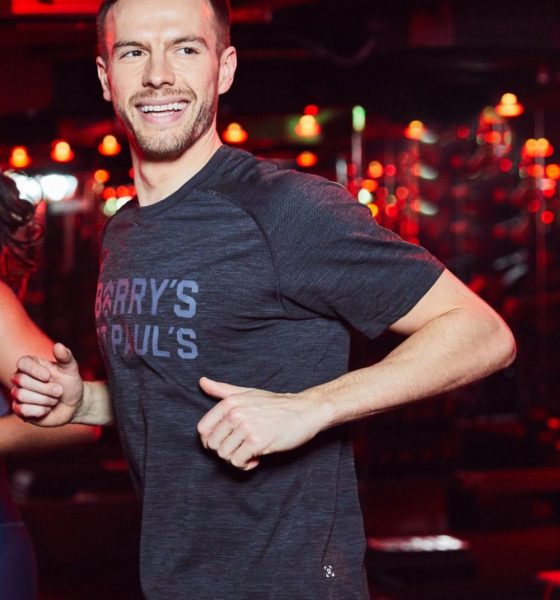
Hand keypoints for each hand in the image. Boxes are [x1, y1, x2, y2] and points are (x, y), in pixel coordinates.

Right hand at [11, 343, 83, 426]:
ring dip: (44, 399)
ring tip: (54, 399)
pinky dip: (40, 410)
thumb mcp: (71, 369)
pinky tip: (47, 408)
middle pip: (21, 381)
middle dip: (45, 388)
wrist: (73, 404)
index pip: (22, 363)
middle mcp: (21, 378)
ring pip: (21, 396)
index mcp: (31, 365)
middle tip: (59, 390)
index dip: (35, 370)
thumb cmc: (70, 383)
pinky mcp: (20, 410)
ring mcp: (19, 394)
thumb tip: (59, 345)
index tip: (49, 376)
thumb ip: (65, 357)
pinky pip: (22, 410)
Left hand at [197, 378, 323, 470]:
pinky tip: (257, 457)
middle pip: (212, 445)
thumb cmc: (276, 404)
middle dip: (225, 450)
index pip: (203, 429)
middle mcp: (235, 414)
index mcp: (230, 402)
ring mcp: (246, 427)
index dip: (211, 440)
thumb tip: (202, 382)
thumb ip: (223, 390)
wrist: (304, 411)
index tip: (225, 441)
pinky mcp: (257, 442)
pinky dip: (246, 465)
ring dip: (236, 459)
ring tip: (250, 451)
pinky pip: (238, 462)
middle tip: (241, 447)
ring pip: (224, 455)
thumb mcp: (247, 392)